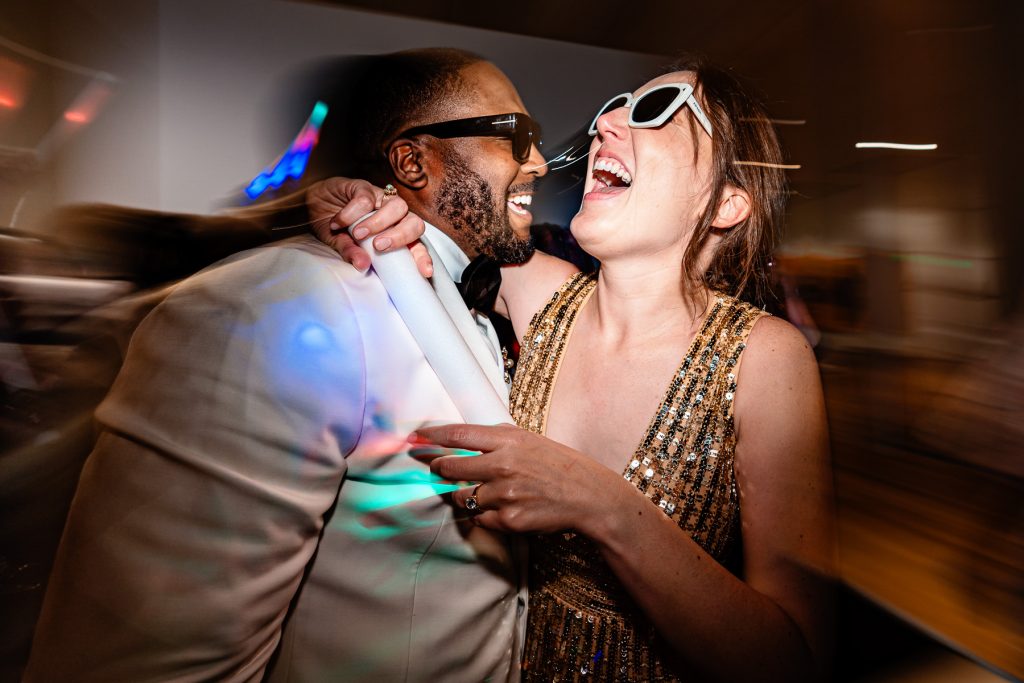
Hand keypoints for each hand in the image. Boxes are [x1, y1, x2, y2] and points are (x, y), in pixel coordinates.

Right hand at [306, 178, 432, 275]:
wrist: (311, 205)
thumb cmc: (335, 228)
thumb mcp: (341, 245)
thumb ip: (352, 253)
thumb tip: (362, 265)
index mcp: (394, 234)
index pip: (416, 244)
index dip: (422, 256)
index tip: (424, 271)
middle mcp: (394, 216)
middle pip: (415, 222)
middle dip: (401, 236)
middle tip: (379, 246)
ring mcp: (381, 199)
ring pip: (398, 206)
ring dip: (379, 222)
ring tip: (358, 234)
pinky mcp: (364, 187)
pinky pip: (366, 197)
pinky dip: (352, 212)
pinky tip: (339, 222)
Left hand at [419, 423, 615, 535]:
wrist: (588, 496)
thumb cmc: (559, 465)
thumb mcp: (530, 440)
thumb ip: (497, 438)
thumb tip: (463, 439)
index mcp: (507, 441)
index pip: (458, 435)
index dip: (431, 436)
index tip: (415, 438)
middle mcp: (502, 465)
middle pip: (449, 467)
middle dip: (438, 468)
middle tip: (437, 469)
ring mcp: (504, 494)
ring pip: (462, 497)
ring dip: (464, 495)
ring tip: (485, 491)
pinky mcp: (508, 520)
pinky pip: (480, 519)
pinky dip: (484, 515)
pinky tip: (502, 508)